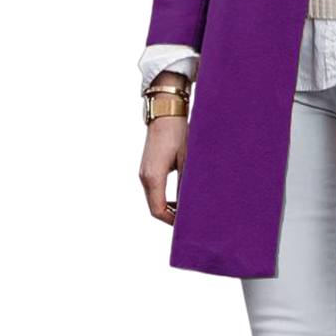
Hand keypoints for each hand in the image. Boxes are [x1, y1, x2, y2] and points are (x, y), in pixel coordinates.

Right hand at [138, 73, 188, 225]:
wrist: (165, 111)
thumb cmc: (178, 132)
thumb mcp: (187, 158)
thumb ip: (186, 182)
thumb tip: (191, 202)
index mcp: (153, 177)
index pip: (158, 210)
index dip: (172, 221)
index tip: (187, 223)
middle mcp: (145, 176)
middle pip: (155, 207)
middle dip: (171, 215)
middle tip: (190, 218)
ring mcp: (144, 172)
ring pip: (154, 198)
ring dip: (168, 206)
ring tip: (188, 208)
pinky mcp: (148, 166)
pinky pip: (154, 189)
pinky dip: (165, 196)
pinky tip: (180, 194)